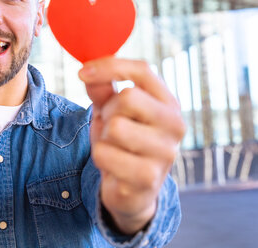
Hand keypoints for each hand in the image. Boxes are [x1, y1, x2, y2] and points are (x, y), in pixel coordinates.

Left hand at [78, 57, 184, 234]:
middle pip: (128, 97)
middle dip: (108, 111)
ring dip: (103, 137)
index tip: (81, 72)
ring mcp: (166, 153)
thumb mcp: (111, 111)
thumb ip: (102, 88)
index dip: (110, 67)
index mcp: (168, 103)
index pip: (143, 71)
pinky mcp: (149, 178)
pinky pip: (105, 155)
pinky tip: (114, 166)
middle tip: (110, 126)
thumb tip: (88, 70)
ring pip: (115, 127)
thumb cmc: (123, 142)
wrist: (132, 190)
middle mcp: (175, 125)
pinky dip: (100, 158)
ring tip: (114, 147)